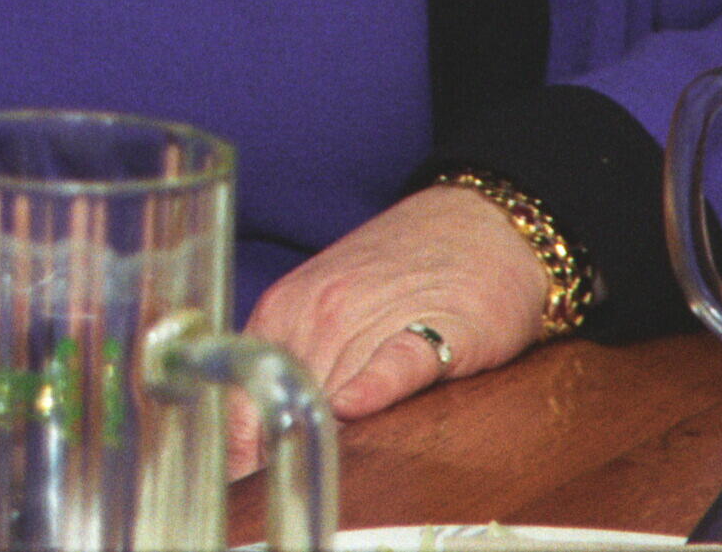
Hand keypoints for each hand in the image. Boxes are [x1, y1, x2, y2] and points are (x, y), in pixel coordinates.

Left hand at [228, 185, 551, 471]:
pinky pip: (397, 360)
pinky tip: (356, 406)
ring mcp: (376, 317)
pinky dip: (375, 384)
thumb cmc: (398, 274)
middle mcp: (318, 315)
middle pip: (286, 407)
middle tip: (286, 497)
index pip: (243, 403)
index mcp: (282, 315)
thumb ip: (291, 368)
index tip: (244, 496)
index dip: (241, 459)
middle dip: (285, 457)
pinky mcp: (442, 330)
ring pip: (331, 392)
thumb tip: (253, 451)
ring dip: (326, 441)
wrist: (480, 224)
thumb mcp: (325, 310)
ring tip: (327, 484)